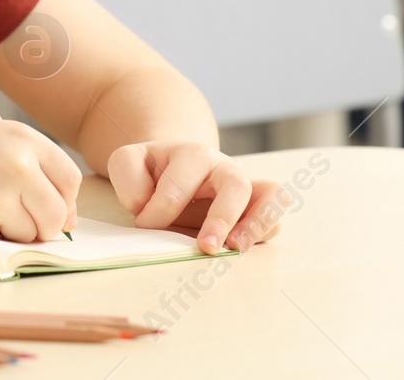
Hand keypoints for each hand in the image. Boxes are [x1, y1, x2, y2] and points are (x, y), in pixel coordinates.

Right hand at [0, 119, 81, 242]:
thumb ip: (27, 170)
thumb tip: (66, 218)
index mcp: (22, 135)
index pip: (68, 178)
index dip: (62, 201)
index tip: (46, 211)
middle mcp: (20, 158)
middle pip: (61, 210)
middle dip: (44, 224)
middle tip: (11, 219)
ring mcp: (5, 186)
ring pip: (38, 230)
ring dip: (15, 232)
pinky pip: (8, 240)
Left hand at [106, 141, 285, 254]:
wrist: (174, 169)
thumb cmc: (151, 171)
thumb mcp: (128, 162)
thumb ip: (128, 178)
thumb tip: (148, 206)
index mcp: (191, 155)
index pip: (181, 182)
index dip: (161, 207)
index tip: (144, 224)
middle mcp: (224, 168)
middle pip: (235, 183)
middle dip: (221, 217)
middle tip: (206, 247)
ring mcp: (246, 188)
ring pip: (270, 196)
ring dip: (256, 224)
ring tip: (237, 248)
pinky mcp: (256, 210)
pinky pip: (275, 216)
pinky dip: (266, 231)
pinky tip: (246, 248)